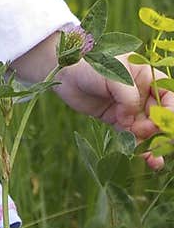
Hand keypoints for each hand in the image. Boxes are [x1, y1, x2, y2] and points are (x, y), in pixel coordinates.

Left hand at [55, 54, 173, 170]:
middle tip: (151, 139)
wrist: (63, 72)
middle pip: (160, 115)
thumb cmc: (89, 65)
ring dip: (153, 145)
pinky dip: (139, 147)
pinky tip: (145, 159)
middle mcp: (141, 92)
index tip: (164, 124)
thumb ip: (128, 96)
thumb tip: (132, 120)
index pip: (168, 94)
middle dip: (160, 131)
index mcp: (145, 75)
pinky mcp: (117, 120)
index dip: (170, 111)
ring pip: (148, 129)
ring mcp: (129, 107)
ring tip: (155, 161)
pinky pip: (132, 136)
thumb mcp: (112, 74)